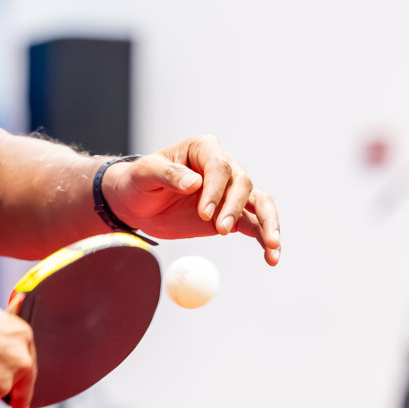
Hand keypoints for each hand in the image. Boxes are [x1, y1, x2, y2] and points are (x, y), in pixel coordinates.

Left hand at [101, 136, 280, 264]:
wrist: (137, 203)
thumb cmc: (139, 181)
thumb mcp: (145, 174)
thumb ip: (168, 175)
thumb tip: (194, 183)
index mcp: (203, 149)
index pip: (220, 166)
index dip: (216, 189)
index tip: (204, 213)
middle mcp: (223, 167)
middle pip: (242, 184)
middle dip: (234, 208)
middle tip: (220, 230)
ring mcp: (230, 192)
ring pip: (259, 203)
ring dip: (268, 223)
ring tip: (272, 245)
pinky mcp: (232, 215)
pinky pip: (255, 225)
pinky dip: (265, 239)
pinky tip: (272, 257)